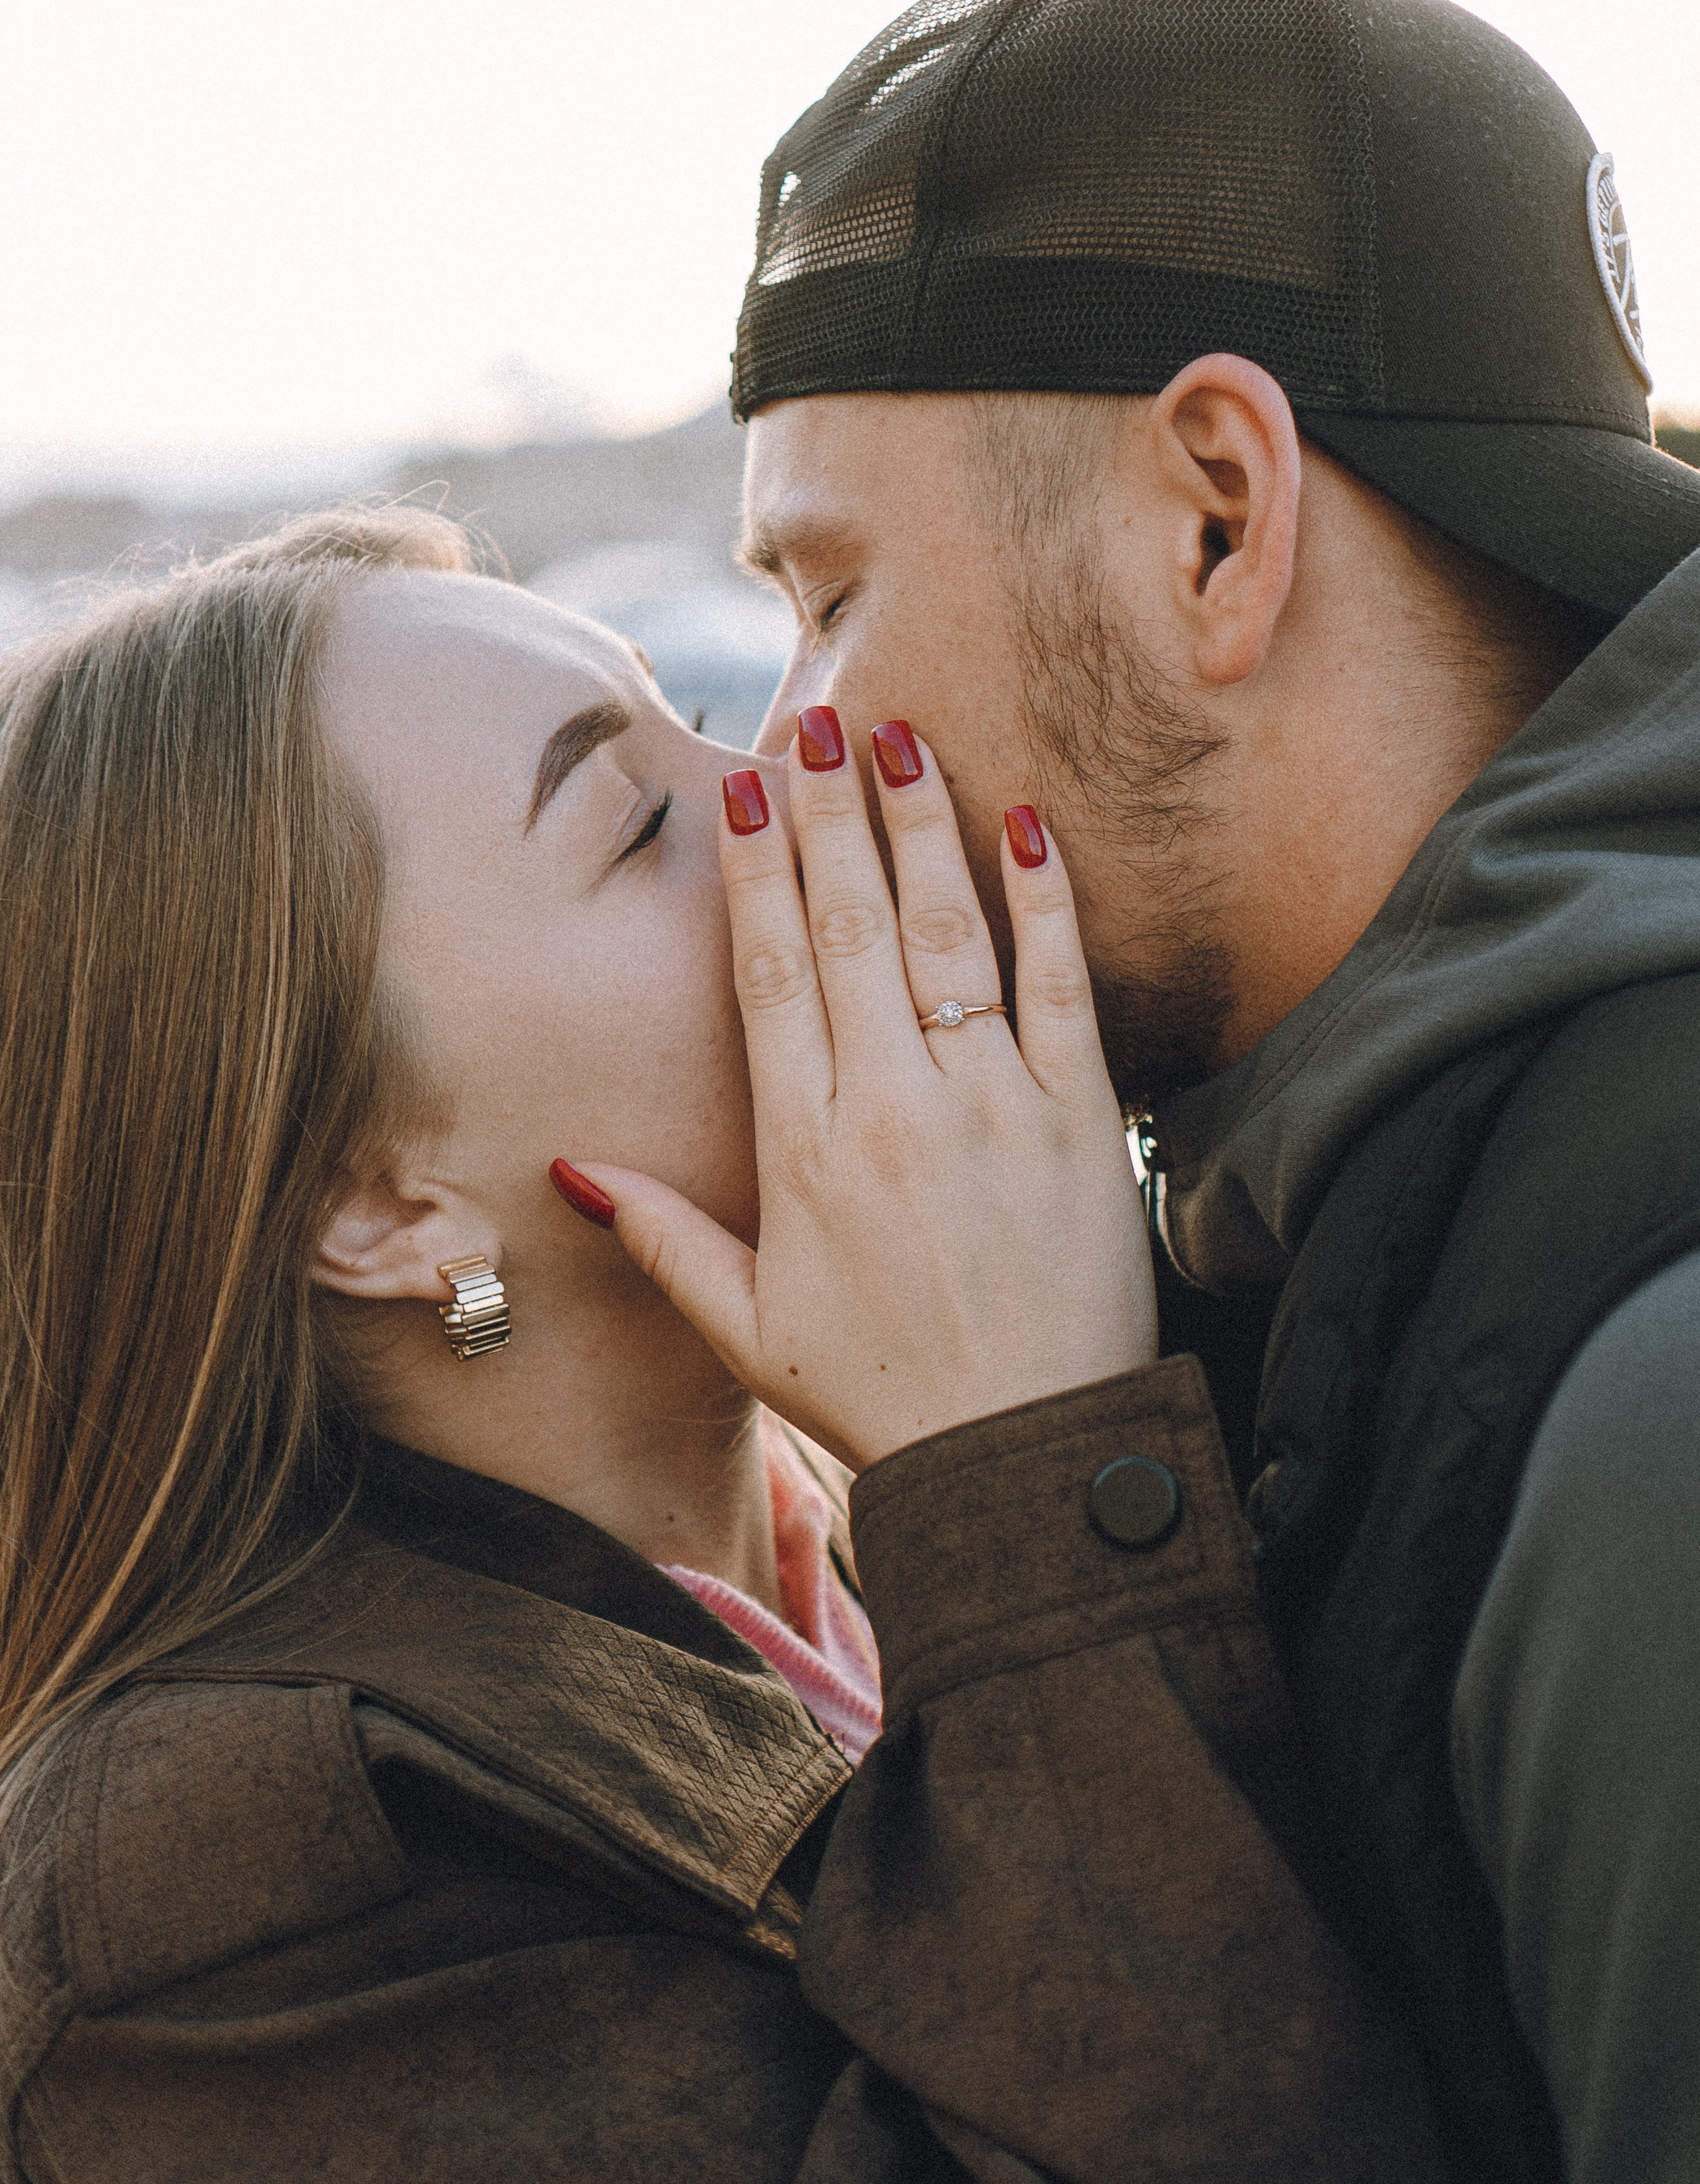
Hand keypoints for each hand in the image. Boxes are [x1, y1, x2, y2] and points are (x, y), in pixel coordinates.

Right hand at [556, 715, 1155, 1470]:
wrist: (1027, 1458)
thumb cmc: (883, 1395)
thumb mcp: (750, 1328)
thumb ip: (664, 1237)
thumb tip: (574, 1169)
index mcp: (803, 1151)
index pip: (771, 977)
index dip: (754, 874)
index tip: (743, 790)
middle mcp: (891, 1110)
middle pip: (851, 928)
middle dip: (828, 816)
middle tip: (815, 725)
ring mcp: (991, 1107)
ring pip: (947, 934)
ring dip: (923, 826)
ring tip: (902, 739)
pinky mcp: (1080, 1120)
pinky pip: (1060, 986)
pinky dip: (1044, 902)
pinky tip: (1026, 824)